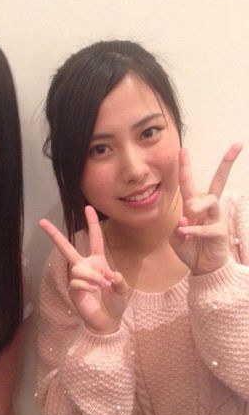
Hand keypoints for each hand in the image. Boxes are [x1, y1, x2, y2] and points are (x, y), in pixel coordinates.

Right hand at [40, 206, 130, 333]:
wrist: (107, 321)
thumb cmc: (115, 303)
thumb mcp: (123, 289)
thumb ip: (119, 281)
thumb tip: (111, 275)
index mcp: (97, 261)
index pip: (95, 238)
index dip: (92, 223)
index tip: (88, 207)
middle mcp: (84, 266)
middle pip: (67, 247)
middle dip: (54, 234)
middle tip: (41, 221)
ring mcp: (77, 278)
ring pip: (78, 268)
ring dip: (92, 277)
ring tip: (100, 287)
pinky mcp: (72, 290)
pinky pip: (76, 282)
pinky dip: (87, 286)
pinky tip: (93, 292)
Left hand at [170, 144, 241, 274]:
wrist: (203, 269)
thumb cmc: (191, 251)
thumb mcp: (176, 240)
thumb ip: (177, 230)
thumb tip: (183, 221)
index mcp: (194, 208)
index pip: (189, 184)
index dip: (186, 168)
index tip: (184, 149)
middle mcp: (207, 209)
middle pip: (218, 182)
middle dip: (227, 163)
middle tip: (237, 146)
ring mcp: (216, 219)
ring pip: (211, 200)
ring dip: (198, 205)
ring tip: (190, 214)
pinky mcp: (220, 232)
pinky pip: (206, 226)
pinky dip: (194, 230)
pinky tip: (185, 232)